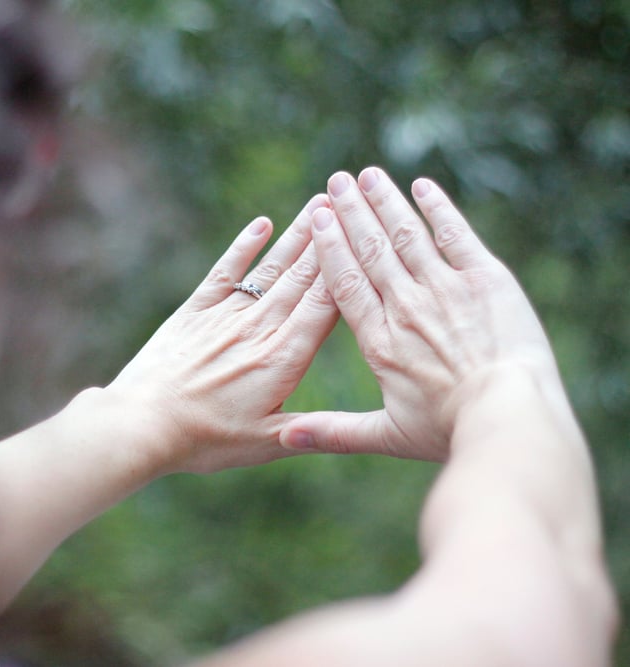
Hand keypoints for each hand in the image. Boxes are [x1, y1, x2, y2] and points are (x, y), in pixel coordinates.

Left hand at [106, 195, 339, 473]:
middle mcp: (258, 329)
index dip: (347, 270)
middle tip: (350, 203)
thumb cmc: (205, 440)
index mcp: (283, 359)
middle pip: (302, 277)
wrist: (142, 424)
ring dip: (296, 236)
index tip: (366, 238)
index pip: (325, 305)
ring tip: (318, 204)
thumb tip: (349, 428)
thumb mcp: (265, 444)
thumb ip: (309, 429)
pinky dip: (243, 247)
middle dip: (329, 240)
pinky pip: (225, 272)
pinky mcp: (194, 312)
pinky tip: (261, 224)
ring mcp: (225, 316)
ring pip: (270, 269)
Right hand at [280, 168, 563, 461]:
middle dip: (352, 213)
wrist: (507, 415)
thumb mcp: (387, 435)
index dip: (330, 247)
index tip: (318, 220)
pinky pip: (455, 234)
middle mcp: (405, 306)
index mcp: (379, 341)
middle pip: (371, 250)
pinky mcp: (484, 279)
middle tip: (335, 181)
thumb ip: (334, 431)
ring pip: (407, 235)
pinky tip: (423, 186)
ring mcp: (445, 288)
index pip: (345, 283)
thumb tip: (286, 438)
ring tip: (367, 175)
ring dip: (385, 202)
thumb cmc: (448, 431)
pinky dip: (438, 208)